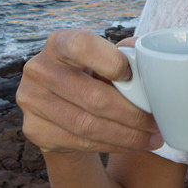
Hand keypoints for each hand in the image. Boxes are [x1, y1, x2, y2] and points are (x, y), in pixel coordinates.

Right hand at [16, 29, 162, 153]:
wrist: (62, 103)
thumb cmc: (93, 74)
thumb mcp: (106, 57)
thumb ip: (127, 51)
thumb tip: (147, 54)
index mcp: (59, 42)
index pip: (82, 45)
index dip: (111, 61)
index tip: (131, 76)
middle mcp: (39, 68)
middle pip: (92, 96)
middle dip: (131, 113)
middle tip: (156, 122)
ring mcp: (31, 100)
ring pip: (88, 125)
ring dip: (126, 135)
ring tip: (151, 138)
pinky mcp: (34, 129)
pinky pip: (80, 143)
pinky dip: (111, 145)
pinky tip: (131, 145)